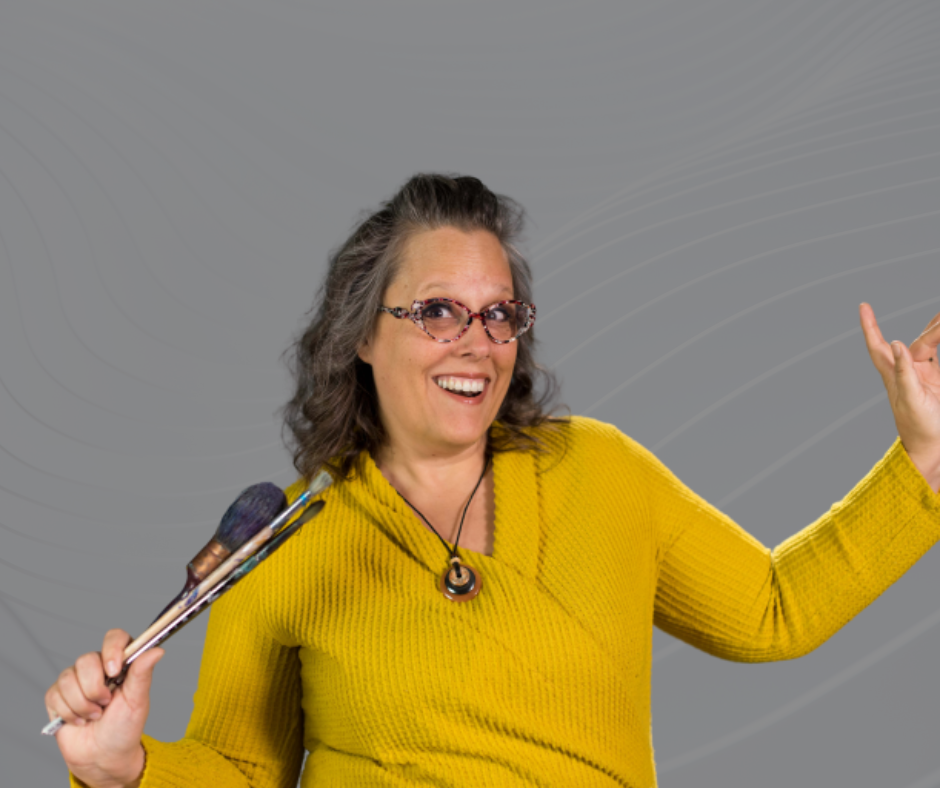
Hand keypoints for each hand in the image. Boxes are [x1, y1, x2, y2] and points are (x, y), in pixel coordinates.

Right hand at [44, 629, 162, 787]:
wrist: (102, 756)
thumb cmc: (124, 728)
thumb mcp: (137, 701)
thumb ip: (142, 673)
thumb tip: (157, 650)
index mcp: (120, 664)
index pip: (114, 637)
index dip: (112, 649)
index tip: (114, 671)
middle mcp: (97, 668)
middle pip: (86, 659)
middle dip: (94, 688)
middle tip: (105, 703)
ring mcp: (75, 681)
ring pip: (67, 678)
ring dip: (82, 704)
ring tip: (95, 715)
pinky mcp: (57, 696)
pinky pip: (54, 695)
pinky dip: (68, 712)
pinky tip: (80, 721)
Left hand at [860, 303, 939, 491]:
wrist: (933, 446)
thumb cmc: (919, 427)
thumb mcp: (910, 399)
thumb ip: (904, 372)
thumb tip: (896, 344)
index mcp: (894, 374)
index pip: (879, 344)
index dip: (870, 325)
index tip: (863, 306)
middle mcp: (907, 370)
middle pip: (918, 339)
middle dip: (933, 326)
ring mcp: (923, 373)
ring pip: (930, 343)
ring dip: (937, 329)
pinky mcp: (936, 377)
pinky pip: (937, 352)